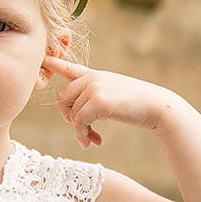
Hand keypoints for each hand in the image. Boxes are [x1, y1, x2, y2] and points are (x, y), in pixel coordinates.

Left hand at [47, 56, 175, 147]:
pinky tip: (94, 142)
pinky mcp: (99, 101)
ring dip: (79, 131)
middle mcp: (92, 78)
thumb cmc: (136, 104)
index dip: (54, 64)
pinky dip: (83, 135)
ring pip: (71, 114)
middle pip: (62, 99)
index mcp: (94, 75)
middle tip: (82, 131)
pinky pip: (79, 122)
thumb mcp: (112, 92)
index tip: (42, 59)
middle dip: (68, 118)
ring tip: (91, 138)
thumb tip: (74, 116)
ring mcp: (95, 88)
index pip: (69, 68)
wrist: (157, 107)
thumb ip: (92, 96)